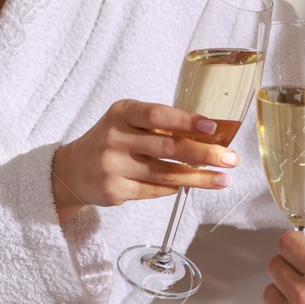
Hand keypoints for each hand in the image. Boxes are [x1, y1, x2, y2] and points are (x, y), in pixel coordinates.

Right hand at [50, 99, 238, 216]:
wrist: (73, 170)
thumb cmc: (112, 140)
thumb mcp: (127, 122)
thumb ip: (159, 125)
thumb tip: (209, 135)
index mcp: (121, 113)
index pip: (157, 115)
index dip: (186, 121)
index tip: (213, 129)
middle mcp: (114, 138)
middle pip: (168, 147)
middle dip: (204, 154)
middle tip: (231, 159)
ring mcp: (113, 166)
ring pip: (167, 174)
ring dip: (200, 178)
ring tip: (223, 179)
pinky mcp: (115, 191)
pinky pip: (156, 190)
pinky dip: (177, 187)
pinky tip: (192, 185)